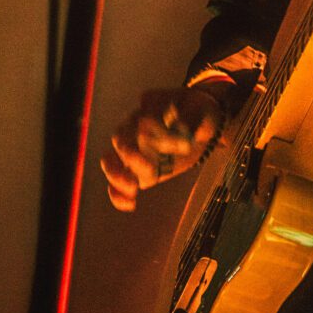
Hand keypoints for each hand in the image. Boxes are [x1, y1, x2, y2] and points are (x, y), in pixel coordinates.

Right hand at [100, 85, 224, 212]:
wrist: (197, 122)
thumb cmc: (198, 113)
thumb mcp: (202, 112)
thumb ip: (191, 120)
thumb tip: (182, 131)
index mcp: (149, 107)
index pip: (144, 120)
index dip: (160, 134)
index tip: (183, 144)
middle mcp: (133, 126)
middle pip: (120, 139)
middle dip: (132, 155)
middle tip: (152, 169)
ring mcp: (132, 148)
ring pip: (110, 160)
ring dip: (117, 175)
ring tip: (132, 189)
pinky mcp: (135, 169)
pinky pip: (117, 182)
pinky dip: (118, 194)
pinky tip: (130, 204)